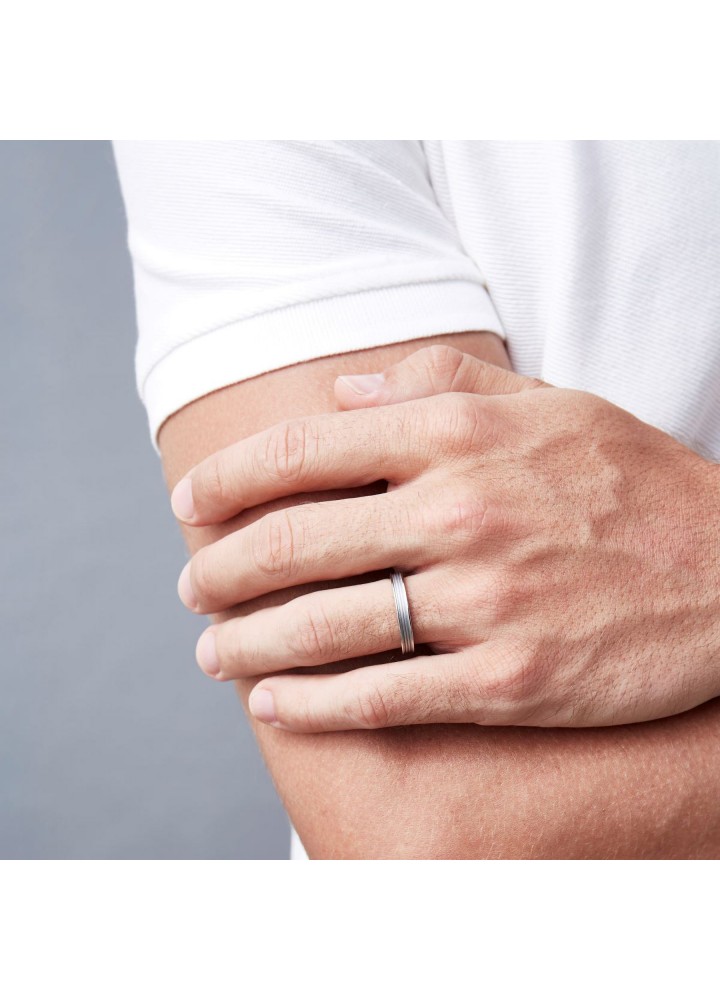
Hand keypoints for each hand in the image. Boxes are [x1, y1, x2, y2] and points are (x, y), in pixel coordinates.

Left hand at [172, 345, 719, 731]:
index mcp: (460, 435)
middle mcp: (459, 512)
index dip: (228, 479)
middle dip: (220, 570)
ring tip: (212, 653)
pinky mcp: (507, 681)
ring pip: (323, 625)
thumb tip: (344, 390)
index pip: (303, 451)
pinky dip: (313, 705)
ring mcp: (482, 602)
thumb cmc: (635, 481)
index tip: (191, 503)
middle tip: (191, 589)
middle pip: (294, 542)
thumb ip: (441, 381)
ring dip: (247, 642)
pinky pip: (382, 697)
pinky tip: (273, 703)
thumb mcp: (549, 400)